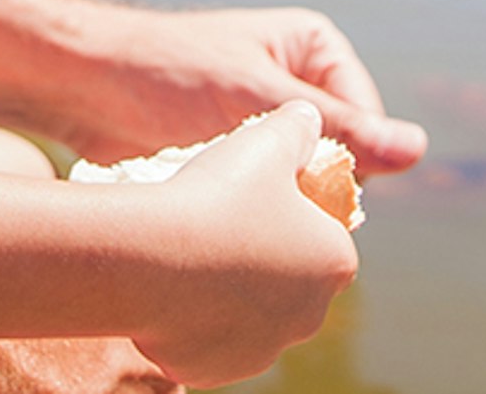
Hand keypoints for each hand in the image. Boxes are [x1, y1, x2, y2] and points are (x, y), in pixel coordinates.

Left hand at [63, 0, 428, 177]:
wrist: (82, 87)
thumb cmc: (168, 75)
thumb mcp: (257, 100)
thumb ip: (338, 127)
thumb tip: (419, 150)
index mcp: (316, 49)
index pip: (367, 123)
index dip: (344, 160)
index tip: (293, 177)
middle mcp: (298, 83)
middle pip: (338, 155)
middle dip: (306, 183)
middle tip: (259, 195)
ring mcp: (266, 121)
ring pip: (300, 180)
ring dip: (276, 197)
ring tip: (236, 199)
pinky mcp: (236, 155)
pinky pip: (265, 190)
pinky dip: (250, 204)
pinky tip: (223, 212)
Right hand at [122, 105, 361, 388]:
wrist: (151, 256)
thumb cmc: (219, 194)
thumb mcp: (267, 140)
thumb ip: (297, 127)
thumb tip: (307, 117)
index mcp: (334, 263)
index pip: (327, 237)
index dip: (296, 216)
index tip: (261, 199)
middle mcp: (309, 317)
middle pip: (292, 282)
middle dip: (266, 259)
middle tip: (224, 224)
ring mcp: (262, 350)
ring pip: (251, 316)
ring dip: (231, 293)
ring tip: (193, 253)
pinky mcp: (215, 370)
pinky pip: (210, 342)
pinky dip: (196, 322)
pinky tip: (172, 288)